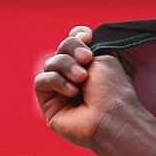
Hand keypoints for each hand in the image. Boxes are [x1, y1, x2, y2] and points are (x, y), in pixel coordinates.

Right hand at [34, 26, 142, 150]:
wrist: (113, 118)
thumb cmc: (113, 91)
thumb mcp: (104, 59)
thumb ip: (86, 46)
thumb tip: (75, 37)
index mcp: (92, 67)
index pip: (74, 43)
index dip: (76, 37)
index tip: (87, 36)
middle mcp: (76, 77)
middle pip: (61, 50)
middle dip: (71, 49)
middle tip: (87, 59)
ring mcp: (61, 91)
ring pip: (50, 63)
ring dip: (65, 66)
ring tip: (82, 78)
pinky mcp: (49, 104)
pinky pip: (42, 81)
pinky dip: (56, 82)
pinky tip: (72, 92)